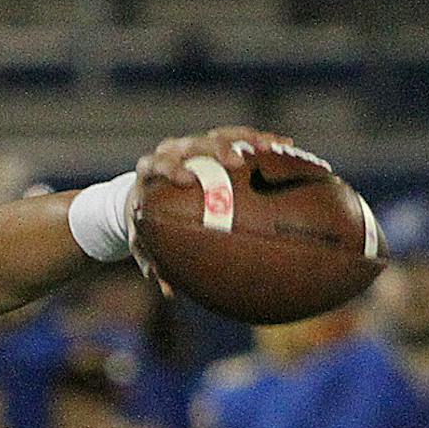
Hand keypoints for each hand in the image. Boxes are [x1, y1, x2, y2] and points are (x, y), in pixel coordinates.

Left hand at [128, 126, 297, 294]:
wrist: (146, 190)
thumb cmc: (144, 219)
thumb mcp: (143, 239)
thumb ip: (151, 261)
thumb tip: (169, 292)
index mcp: (151, 170)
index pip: (158, 164)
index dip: (172, 168)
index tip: (187, 179)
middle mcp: (173, 150)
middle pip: (194, 143)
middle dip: (216, 149)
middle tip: (236, 161)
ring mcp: (195, 144)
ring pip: (222, 135)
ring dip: (247, 140)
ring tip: (274, 148)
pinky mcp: (215, 143)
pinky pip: (240, 138)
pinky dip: (260, 142)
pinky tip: (286, 147)